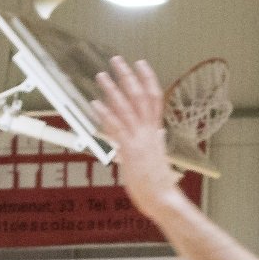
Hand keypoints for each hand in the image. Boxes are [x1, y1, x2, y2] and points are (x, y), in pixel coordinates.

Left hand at [90, 56, 187, 221]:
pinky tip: (95, 104)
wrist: (164, 199)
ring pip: (126, 108)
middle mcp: (149, 132)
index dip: (148, 78)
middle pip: (139, 96)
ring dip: (112, 90)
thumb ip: (158, 143)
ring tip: (102, 76)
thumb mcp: (160, 158)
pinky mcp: (130, 151)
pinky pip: (116, 128)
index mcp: (156, 132)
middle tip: (117, 60)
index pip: (154, 98)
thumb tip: (160, 134)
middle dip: (128, 76)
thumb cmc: (161, 184)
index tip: (141, 63)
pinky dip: (105, 115)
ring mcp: (140, 140)